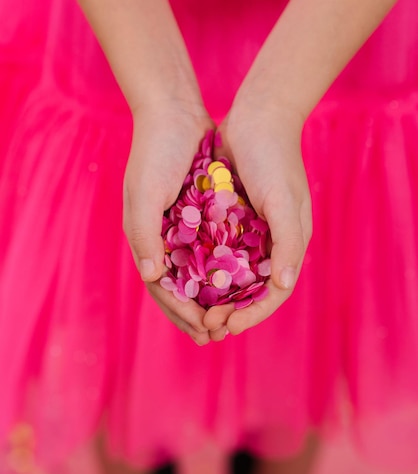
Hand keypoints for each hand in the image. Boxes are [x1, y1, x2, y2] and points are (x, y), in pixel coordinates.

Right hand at [123, 99, 214, 344]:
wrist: (173, 113)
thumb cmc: (154, 154)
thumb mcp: (143, 194)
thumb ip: (144, 235)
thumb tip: (152, 277)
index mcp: (147, 241)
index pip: (163, 289)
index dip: (182, 313)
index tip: (204, 332)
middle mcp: (163, 241)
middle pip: (181, 289)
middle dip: (198, 315)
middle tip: (219, 337)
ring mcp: (182, 230)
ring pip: (197, 276)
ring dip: (211, 300)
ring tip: (229, 320)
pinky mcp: (200, 217)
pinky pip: (212, 252)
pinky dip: (222, 272)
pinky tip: (238, 285)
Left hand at [204, 101, 311, 335]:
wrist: (258, 115)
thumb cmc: (275, 159)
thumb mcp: (285, 202)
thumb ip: (288, 244)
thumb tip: (282, 286)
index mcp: (289, 245)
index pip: (273, 293)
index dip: (253, 314)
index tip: (230, 326)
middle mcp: (270, 243)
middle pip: (250, 290)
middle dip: (229, 311)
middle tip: (205, 324)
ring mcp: (250, 232)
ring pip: (231, 276)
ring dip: (214, 295)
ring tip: (193, 310)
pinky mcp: (230, 219)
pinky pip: (217, 252)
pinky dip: (205, 268)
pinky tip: (184, 278)